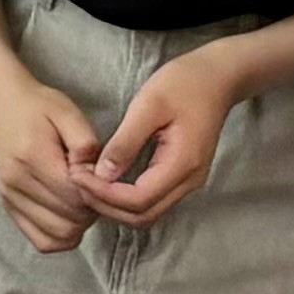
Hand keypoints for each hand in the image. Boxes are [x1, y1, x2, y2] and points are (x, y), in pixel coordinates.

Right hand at [0, 70, 105, 255]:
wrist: (2, 105)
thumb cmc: (39, 106)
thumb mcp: (69, 113)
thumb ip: (86, 144)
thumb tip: (98, 176)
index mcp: (32, 157)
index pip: (75, 196)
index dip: (97, 193)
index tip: (101, 177)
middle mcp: (16, 182)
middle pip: (69, 220)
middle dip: (90, 210)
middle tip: (94, 188)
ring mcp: (9, 197)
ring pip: (58, 235)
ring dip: (78, 224)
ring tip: (81, 199)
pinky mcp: (8, 205)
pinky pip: (42, 241)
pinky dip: (61, 235)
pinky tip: (67, 214)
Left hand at [80, 44, 250, 227]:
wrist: (217, 78)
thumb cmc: (184, 84)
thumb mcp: (148, 105)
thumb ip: (125, 142)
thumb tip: (102, 174)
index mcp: (183, 164)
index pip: (138, 200)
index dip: (104, 195)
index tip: (77, 175)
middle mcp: (189, 181)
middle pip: (142, 215)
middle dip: (106, 205)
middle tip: (76, 181)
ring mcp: (188, 182)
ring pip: (147, 212)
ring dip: (114, 205)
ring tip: (87, 181)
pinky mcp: (182, 176)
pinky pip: (152, 199)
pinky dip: (125, 197)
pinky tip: (106, 180)